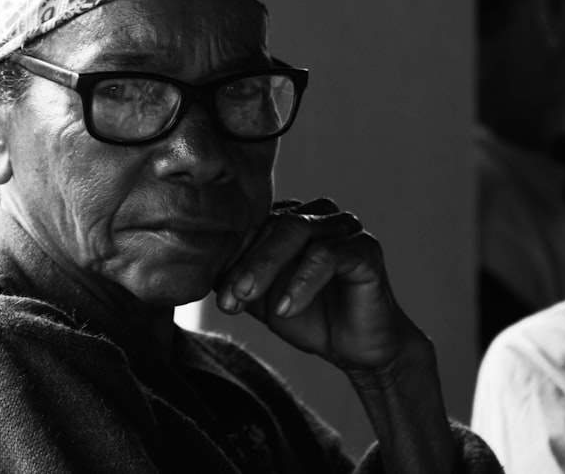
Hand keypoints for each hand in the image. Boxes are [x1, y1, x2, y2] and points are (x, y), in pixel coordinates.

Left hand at [216, 198, 421, 370]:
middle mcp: (317, 215)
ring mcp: (344, 228)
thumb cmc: (308, 317)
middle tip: (229, 297)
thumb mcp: (261, 299)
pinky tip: (286, 308)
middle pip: (272, 225)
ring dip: (267, 267)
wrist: (355, 349)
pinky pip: (329, 254)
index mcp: (290, 219)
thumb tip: (199, 269)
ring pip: (297, 232)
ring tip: (250, 299)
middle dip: (246, 263)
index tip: (216, 295)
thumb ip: (236, 279)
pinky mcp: (365, 249)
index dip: (231, 258)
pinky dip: (302, 280)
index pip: (253, 226)